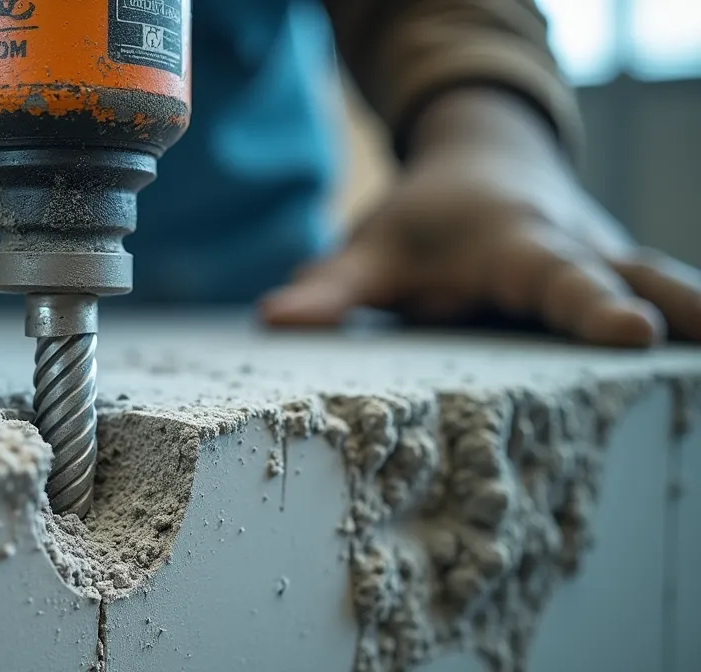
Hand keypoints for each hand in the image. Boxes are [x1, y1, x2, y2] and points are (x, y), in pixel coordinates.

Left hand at [260, 89, 700, 347]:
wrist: (488, 159)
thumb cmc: (425, 217)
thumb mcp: (373, 249)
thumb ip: (331, 289)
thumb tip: (274, 321)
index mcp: (516, 246)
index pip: (557, 281)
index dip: (592, 308)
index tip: (630, 330)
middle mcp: (577, 251)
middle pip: (634, 283)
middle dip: (668, 312)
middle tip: (691, 343)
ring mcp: (610, 262)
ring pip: (670, 284)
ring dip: (697, 313)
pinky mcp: (623, 275)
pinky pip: (670, 297)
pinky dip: (693, 319)